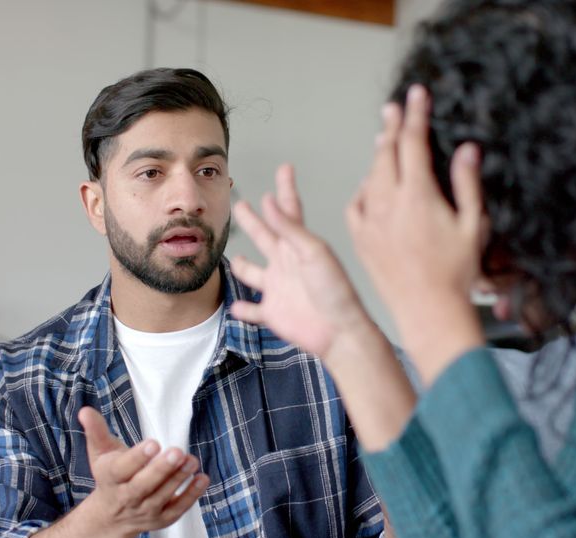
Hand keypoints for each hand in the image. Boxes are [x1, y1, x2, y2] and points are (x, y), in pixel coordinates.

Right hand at [78, 407, 208, 537]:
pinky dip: (191, 496)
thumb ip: (96, 431)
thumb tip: (86, 411)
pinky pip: (177, 509)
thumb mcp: (100, 453)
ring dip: (178, 479)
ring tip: (191, 460)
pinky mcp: (161, 519)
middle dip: (161, 469)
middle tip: (177, 452)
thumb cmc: (110, 476)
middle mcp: (127, 497)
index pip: (122, 469)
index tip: (153, 443)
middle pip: (143, 486)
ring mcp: (145, 511)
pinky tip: (202, 478)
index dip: (137, 457)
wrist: (111, 516)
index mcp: (111, 478)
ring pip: (162, 497)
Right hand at [230, 164, 375, 359]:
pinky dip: (242, 310)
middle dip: (252, 221)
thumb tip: (268, 200)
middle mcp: (285, 263)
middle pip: (263, 236)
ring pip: (251, 273)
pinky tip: (235, 308)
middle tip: (241, 205)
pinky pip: (252, 311)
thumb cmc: (335, 290)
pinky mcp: (273, 313)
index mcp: (298, 245)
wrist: (340, 331)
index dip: (285, 189)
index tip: (285, 169)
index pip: (289, 210)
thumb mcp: (313, 252)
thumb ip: (289, 228)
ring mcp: (278, 288)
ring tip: (236, 260)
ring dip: (241, 266)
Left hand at [347, 85, 485, 380]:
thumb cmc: (454, 275)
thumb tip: (466, 150)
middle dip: (392, 126)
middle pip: (387, 152)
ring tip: (385, 141)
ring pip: (370, 176)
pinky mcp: (361, 239)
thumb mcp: (473, 225)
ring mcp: (370, 221)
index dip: (415, 114)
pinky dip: (364, 189)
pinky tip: (371, 187)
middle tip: (393, 108)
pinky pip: (356, 204)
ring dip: (378, 155)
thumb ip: (466, 183)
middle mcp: (389, 204)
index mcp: (418, 195)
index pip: (413, 142)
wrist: (427, 312)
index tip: (416, 95)